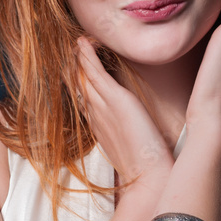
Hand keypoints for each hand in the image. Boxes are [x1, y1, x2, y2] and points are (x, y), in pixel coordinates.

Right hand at [76, 37, 172, 186]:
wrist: (149, 178)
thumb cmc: (144, 169)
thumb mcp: (130, 149)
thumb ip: (125, 137)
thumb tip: (127, 131)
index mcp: (99, 126)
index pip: (84, 99)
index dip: (79, 83)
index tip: (75, 70)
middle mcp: (96, 115)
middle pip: (79, 86)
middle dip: (74, 68)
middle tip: (71, 50)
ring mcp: (103, 107)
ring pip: (84, 77)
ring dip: (80, 58)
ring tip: (76, 42)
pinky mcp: (115, 100)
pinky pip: (96, 73)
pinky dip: (88, 57)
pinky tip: (83, 43)